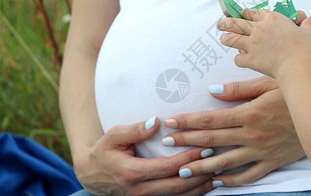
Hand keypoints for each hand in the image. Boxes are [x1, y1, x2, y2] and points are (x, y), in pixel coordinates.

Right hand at [73, 118, 213, 194]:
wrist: (92, 175)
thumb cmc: (104, 151)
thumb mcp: (114, 135)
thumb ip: (135, 129)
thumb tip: (157, 121)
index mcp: (131, 173)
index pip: (167, 168)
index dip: (188, 158)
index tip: (205, 147)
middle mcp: (140, 191)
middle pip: (177, 186)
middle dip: (200, 174)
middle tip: (218, 161)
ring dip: (200, 187)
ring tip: (219, 175)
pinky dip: (192, 194)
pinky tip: (205, 185)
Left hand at [162, 77, 304, 186]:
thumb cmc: (294, 95)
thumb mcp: (268, 84)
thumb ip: (239, 88)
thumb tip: (213, 90)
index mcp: (248, 113)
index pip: (210, 119)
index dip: (188, 121)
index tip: (170, 122)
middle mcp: (251, 135)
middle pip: (212, 141)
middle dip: (186, 142)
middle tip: (167, 143)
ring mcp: (261, 152)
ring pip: (226, 163)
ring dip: (202, 167)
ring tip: (183, 170)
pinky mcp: (272, 163)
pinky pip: (248, 176)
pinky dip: (232, 181)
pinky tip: (217, 183)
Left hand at [218, 9, 310, 77]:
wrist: (298, 64)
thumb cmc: (303, 48)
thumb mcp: (306, 33)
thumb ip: (307, 25)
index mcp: (271, 19)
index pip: (251, 13)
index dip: (243, 14)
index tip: (240, 14)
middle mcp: (259, 29)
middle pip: (234, 22)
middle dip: (224, 22)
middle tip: (220, 23)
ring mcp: (253, 44)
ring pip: (230, 38)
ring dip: (226, 38)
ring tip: (224, 39)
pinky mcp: (250, 58)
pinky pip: (238, 59)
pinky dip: (239, 60)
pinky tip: (241, 60)